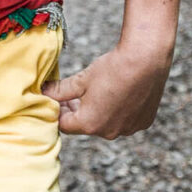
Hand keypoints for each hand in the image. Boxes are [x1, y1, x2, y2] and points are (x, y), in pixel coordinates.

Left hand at [44, 43, 171, 138]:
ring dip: (100, 112)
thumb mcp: (82, 79)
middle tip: (76, 93)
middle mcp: (109, 132)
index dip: (59, 111)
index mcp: (89, 124)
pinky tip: (121, 93)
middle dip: (79, 111)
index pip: (64, 124)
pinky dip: (121, 111)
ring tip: (101, 91)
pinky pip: (126, 121)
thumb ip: (61, 90)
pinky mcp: (144, 122)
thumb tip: (44, 92)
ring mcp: (128, 129)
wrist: (147, 59)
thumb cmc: (113, 68)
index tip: (59, 99)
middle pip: (86, 125)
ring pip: (107, 124)